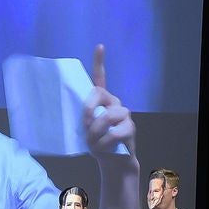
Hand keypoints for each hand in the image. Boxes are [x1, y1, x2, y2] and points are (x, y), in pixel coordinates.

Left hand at [81, 43, 136, 158]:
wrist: (112, 161)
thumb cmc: (96, 144)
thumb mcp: (85, 130)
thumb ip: (83, 120)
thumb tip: (79, 121)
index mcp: (102, 101)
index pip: (100, 77)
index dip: (100, 62)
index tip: (100, 46)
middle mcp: (114, 102)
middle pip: (99, 93)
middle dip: (88, 109)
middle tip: (85, 126)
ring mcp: (124, 114)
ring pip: (107, 116)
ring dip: (95, 132)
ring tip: (92, 143)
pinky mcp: (130, 128)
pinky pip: (114, 133)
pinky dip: (103, 143)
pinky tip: (101, 148)